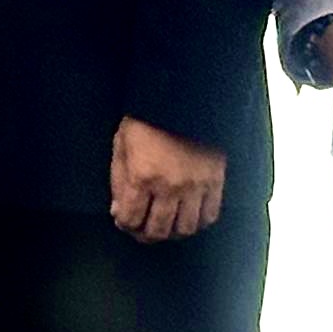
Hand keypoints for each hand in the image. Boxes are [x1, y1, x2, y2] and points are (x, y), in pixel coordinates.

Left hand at [106, 116, 227, 242]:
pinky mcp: (215, 182)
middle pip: (158, 230)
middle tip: (142, 230)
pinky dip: (198, 223)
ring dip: (172, 232)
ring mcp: (194, 187)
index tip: (123, 220)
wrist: (183, 97)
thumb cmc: (147, 118)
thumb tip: (117, 210)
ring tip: (165, 226)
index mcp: (141, 176)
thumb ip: (118, 180)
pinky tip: (188, 218)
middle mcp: (168, 187)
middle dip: (145, 234)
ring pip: (184, 228)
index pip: (130, 218)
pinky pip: (209, 215)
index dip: (124, 224)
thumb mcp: (121, 144)